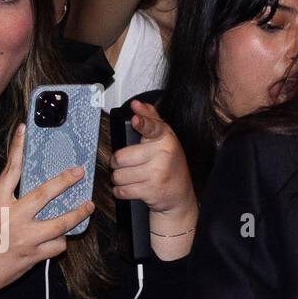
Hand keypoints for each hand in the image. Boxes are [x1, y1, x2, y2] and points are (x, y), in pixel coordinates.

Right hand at [0, 124, 93, 294]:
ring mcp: (25, 237)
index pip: (10, 170)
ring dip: (77, 214)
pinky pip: (57, 245)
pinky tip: (60, 238)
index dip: (17, 148)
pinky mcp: (34, 256)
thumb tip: (33, 193)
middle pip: (43, 194)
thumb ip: (7, 200)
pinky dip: (61, 240)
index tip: (24, 130)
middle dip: (64, 181)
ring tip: (88, 206)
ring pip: (60, 223)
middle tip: (79, 171)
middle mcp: (12, 217)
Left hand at [110, 100, 194, 215]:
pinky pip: (122, 190)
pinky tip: (128, 187)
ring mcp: (157, 174)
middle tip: (124, 164)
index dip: (142, 123)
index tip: (136, 119)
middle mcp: (162, 155)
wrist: (180, 194)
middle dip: (117, 163)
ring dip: (118, 178)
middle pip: (121, 157)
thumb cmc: (169, 163)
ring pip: (119, 175)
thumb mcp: (165, 139)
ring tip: (128, 176)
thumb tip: (136, 104)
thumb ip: (150, 119)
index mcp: (165, 139)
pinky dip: (120, 191)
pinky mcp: (151, 191)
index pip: (152, 127)